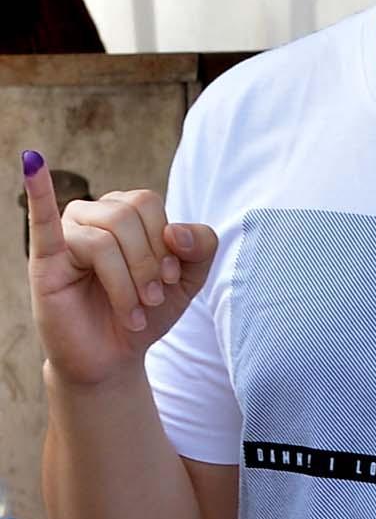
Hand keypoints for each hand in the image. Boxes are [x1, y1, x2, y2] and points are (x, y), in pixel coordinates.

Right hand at [24, 150, 217, 388]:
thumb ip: (200, 246)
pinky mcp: (45, 261)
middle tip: (151, 298)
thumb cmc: (146, 311)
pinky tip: (32, 164)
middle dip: (146, 263)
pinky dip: (38, 190)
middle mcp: (92, 215)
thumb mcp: (188, 278)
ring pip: (103, 238)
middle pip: (126, 215)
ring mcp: (65, 235)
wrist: (114, 354)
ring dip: (127, 282)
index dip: (164, 240)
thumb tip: (174, 231)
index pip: (147, 202)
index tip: (168, 278)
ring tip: (133, 310)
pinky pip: (42, 220)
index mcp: (124, 212)